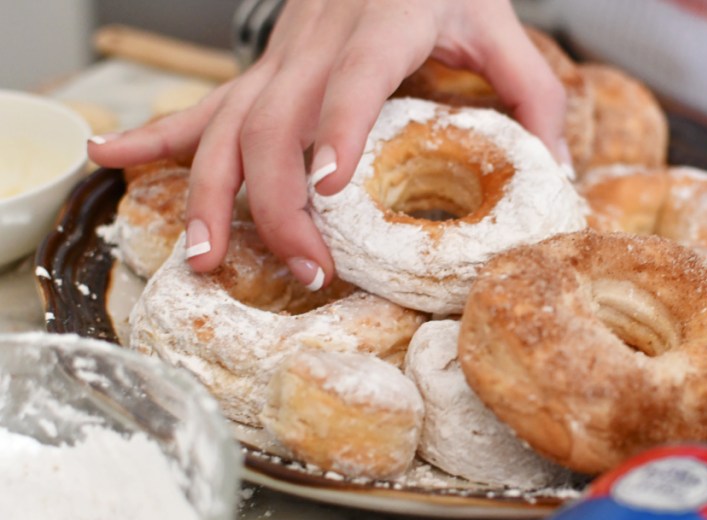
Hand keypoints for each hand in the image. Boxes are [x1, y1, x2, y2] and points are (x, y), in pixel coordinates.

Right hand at [87, 0, 567, 289]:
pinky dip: (158, 135)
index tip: (325, 191)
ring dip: (212, 193)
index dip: (336, 129)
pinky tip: (109, 156)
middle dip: (280, 202)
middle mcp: (321, 38)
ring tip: (206, 258)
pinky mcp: (265, 69)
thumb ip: (534, 93)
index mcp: (386, 21)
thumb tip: (558, 175)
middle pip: (278, 121)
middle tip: (306, 269)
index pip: (355, 77)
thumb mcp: (498, 26)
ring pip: (231, 124)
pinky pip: (206, 104)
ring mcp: (282, 55)